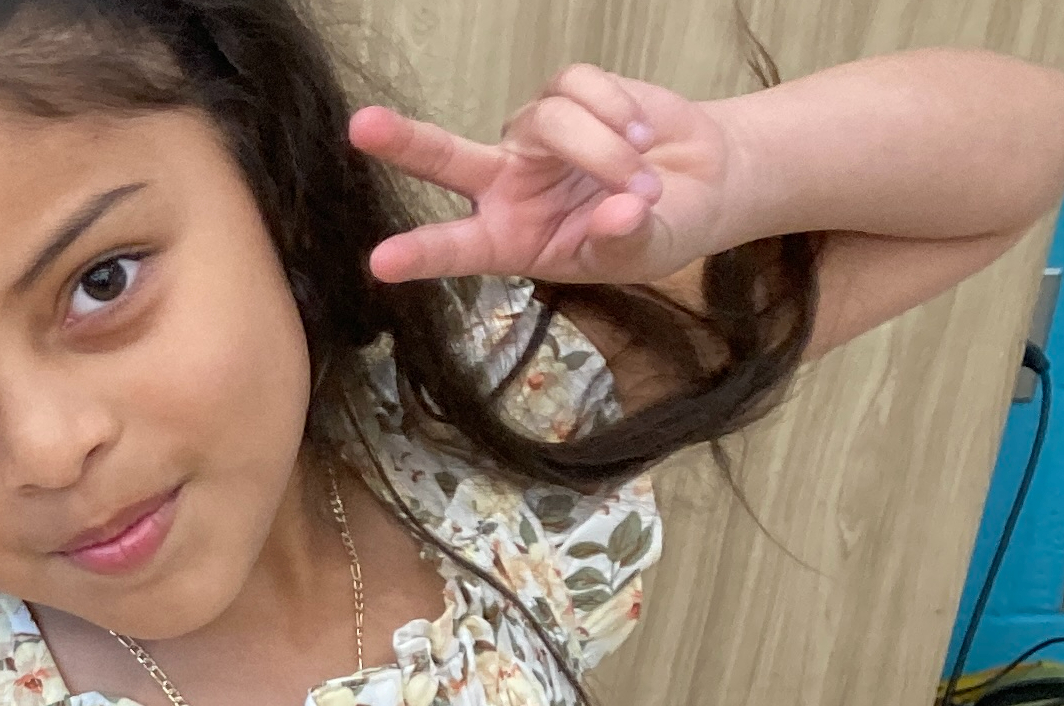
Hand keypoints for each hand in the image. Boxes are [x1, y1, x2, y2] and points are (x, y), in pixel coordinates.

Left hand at [354, 67, 738, 287]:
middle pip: (445, 158)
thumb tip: (620, 215)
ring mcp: (532, 136)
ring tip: (644, 182)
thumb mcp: (642, 255)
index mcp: (508, 239)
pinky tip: (644, 133)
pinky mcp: (567, 94)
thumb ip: (624, 241)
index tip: (382, 261)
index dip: (421, 253)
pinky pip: (580, 86)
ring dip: (605, 151)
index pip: (456, 247)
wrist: (701, 185)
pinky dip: (619, 109)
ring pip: (550, 121)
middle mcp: (505, 185)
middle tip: (363, 126)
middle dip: (406, 142)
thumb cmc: (655, 232)